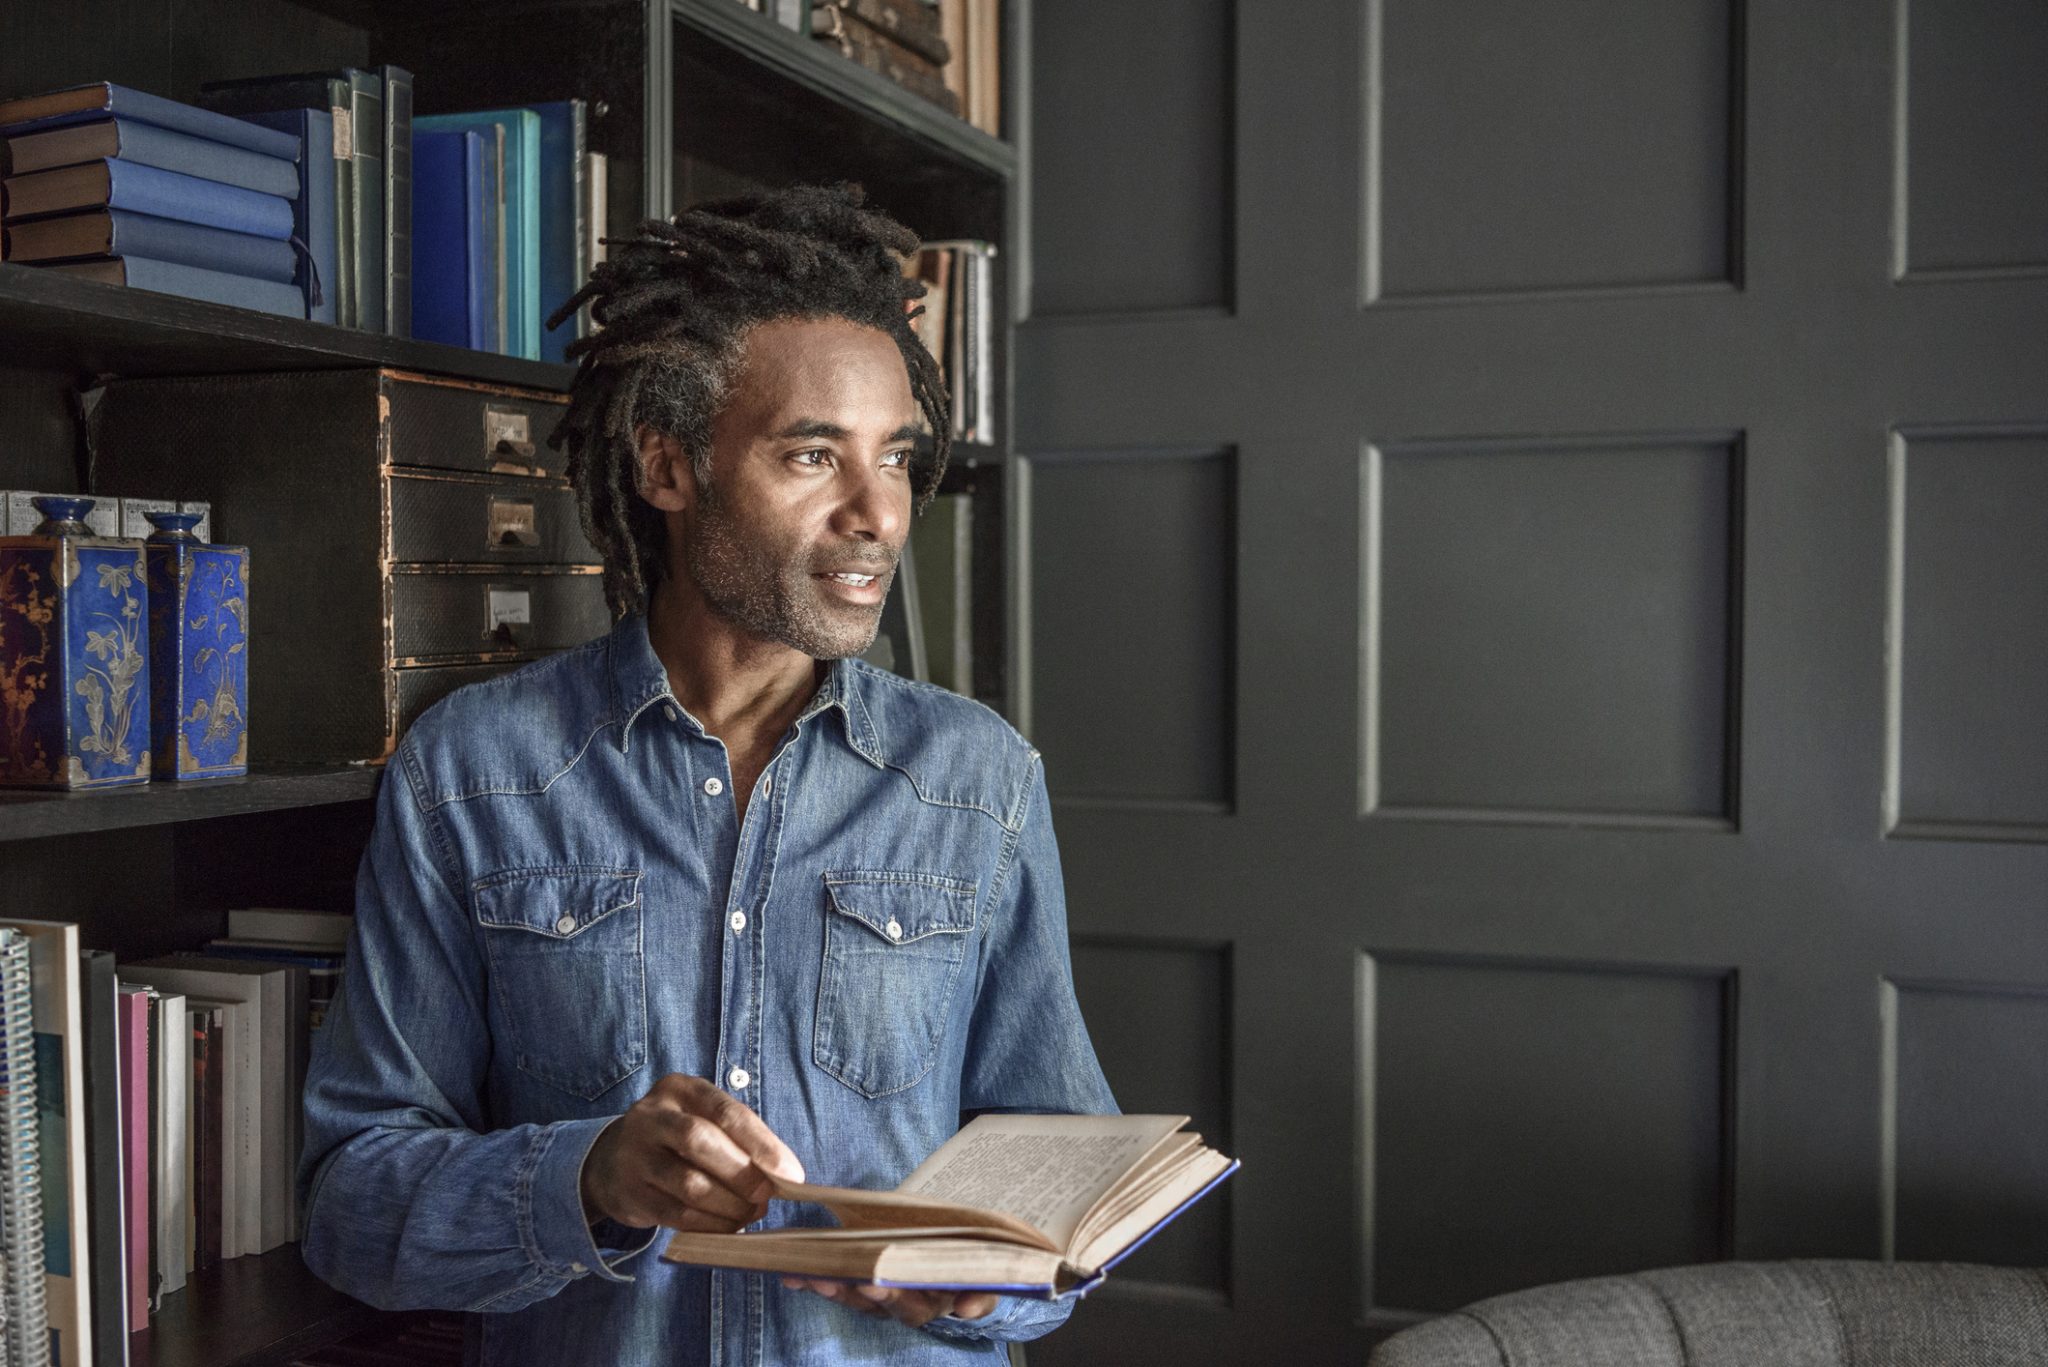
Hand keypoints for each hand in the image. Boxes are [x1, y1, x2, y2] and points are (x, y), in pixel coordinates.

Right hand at [581, 1073, 804, 1232]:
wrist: (611, 1161)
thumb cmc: (676, 1139)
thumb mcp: (703, 1120)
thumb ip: (739, 1138)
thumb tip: (785, 1173)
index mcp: (680, 1089)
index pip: (726, 1112)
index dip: (762, 1144)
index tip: (790, 1173)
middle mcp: (651, 1116)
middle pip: (700, 1141)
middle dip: (743, 1173)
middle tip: (766, 1196)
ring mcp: (635, 1155)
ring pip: (689, 1184)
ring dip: (729, 1205)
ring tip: (751, 1213)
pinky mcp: (630, 1194)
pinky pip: (676, 1215)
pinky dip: (709, 1224)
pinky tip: (728, 1226)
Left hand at [780, 1276, 999, 1327]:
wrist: (961, 1252)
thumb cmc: (970, 1264)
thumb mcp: (983, 1279)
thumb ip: (980, 1294)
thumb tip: (969, 1308)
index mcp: (931, 1302)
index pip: (909, 1306)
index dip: (890, 1296)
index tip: (872, 1284)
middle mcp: (902, 1304)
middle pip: (873, 1303)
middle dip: (850, 1291)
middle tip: (829, 1278)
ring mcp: (880, 1296)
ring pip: (851, 1296)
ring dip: (828, 1287)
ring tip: (807, 1275)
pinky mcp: (861, 1285)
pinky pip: (836, 1286)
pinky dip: (812, 1282)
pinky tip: (791, 1277)